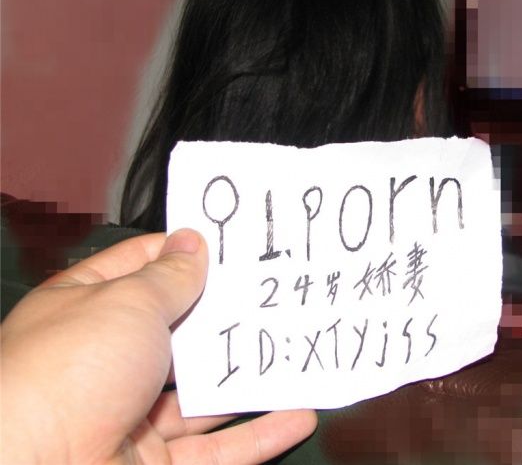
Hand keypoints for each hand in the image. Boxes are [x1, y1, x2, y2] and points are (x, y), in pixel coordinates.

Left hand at [1, 229, 316, 463]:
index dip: (186, 253)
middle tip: (274, 297)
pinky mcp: (154, 462)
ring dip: (249, 380)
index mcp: (88, 310)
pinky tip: (294, 417)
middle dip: (225, 317)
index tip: (232, 245)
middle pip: (180, 333)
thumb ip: (168, 278)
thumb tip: (191, 245)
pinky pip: (216, 450)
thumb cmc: (61, 376)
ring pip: (204, 396)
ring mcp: (130, 415)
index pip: (142, 268)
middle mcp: (107, 362)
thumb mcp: (127, 304)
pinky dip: (258, 436)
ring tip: (292, 355)